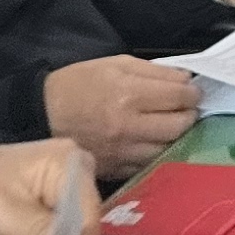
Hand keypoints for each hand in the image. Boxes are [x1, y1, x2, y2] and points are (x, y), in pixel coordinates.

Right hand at [42, 55, 197, 171]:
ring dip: (177, 136)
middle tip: (185, 108)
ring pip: (169, 148)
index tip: (193, 91)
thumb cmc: (79, 84)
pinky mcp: (115, 170)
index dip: (193, 93)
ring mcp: (122, 152)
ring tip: (172, 126)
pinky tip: (155, 143)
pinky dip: (158, 154)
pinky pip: (149, 165)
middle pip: (180, 125)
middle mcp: (128, 127)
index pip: (179, 97)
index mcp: (128, 95)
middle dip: (189, 114)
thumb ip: (154, 71)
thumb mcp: (115, 64)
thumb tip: (185, 80)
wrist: (42, 114)